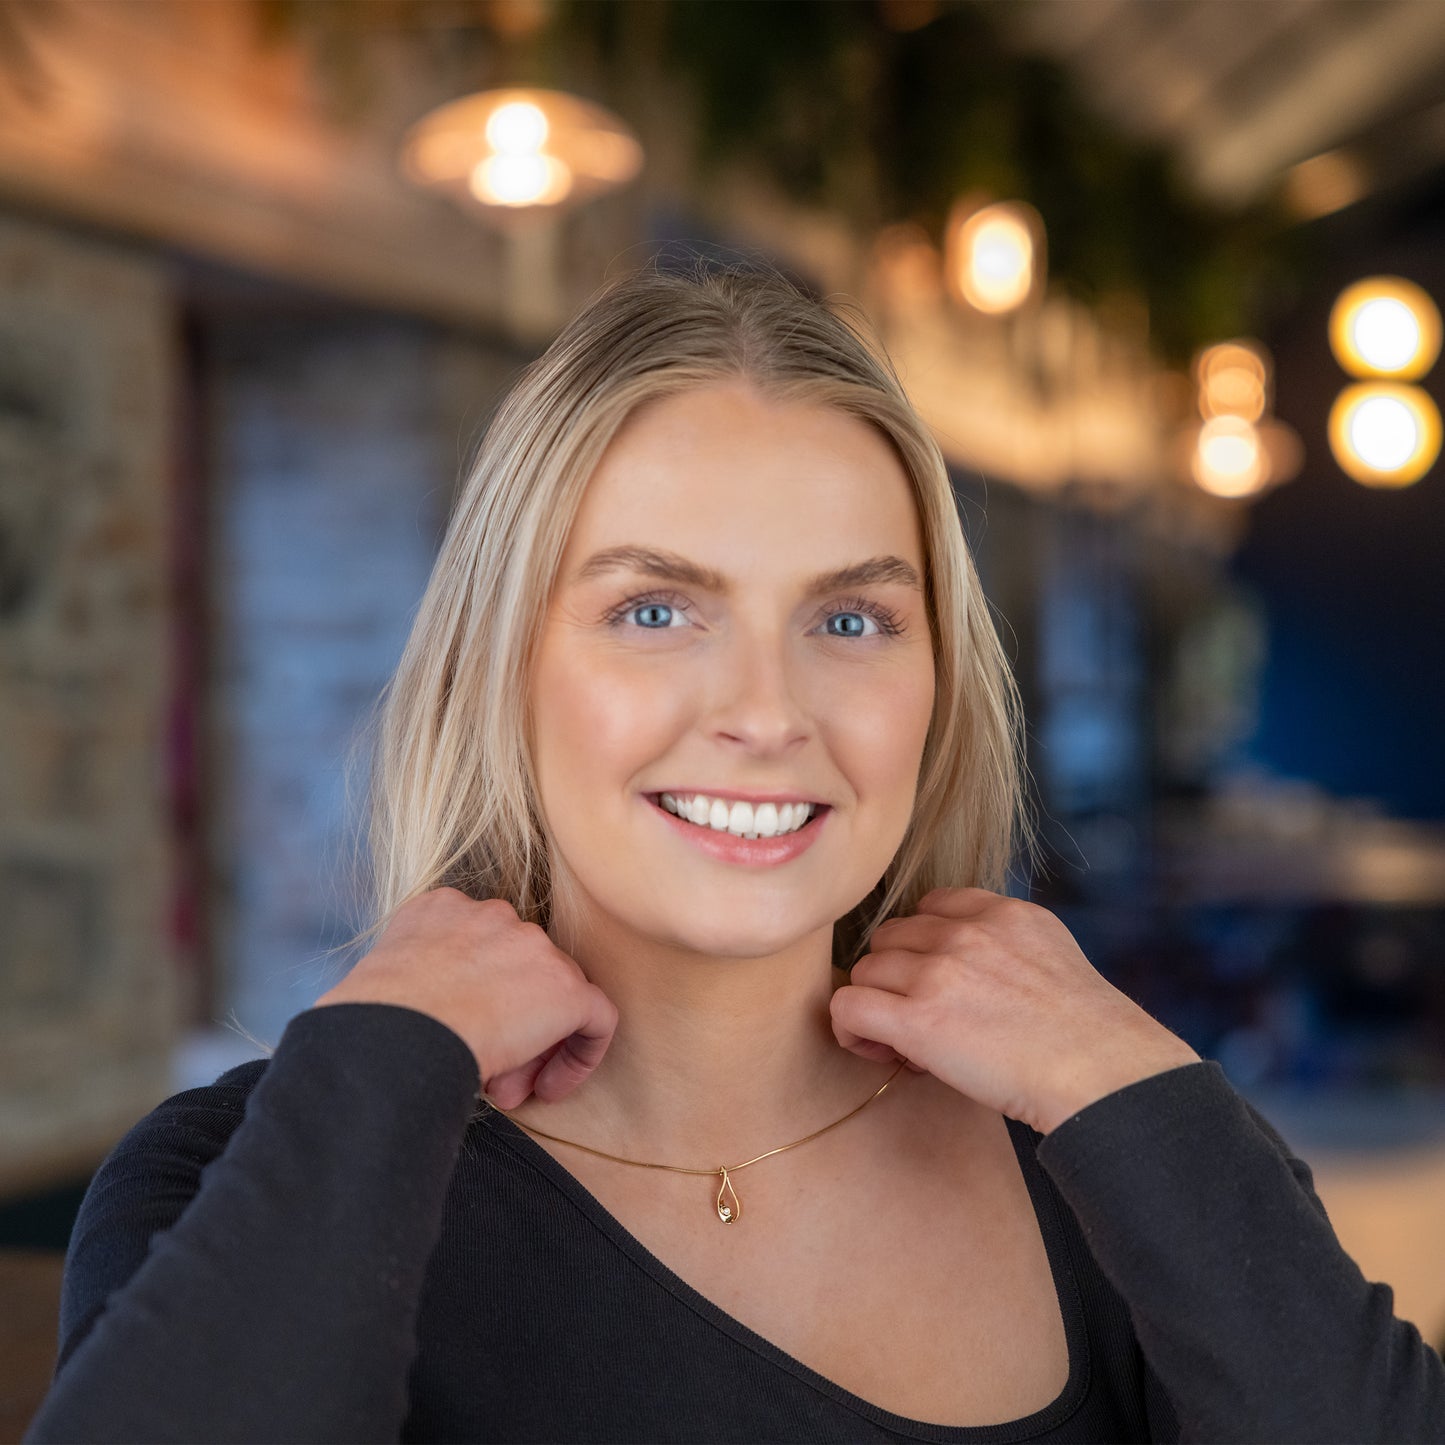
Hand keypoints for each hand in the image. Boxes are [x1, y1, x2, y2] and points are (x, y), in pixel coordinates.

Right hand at [314, 888, 618, 1108]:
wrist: (396, 1031)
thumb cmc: (371, 1022)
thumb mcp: (384, 981)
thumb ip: (418, 979)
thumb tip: (436, 1013)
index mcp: (442, 908)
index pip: (478, 949)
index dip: (475, 997)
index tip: (461, 1033)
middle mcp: (493, 915)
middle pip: (517, 972)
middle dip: (505, 1025)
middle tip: (487, 1071)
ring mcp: (534, 947)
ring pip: (549, 996)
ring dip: (530, 1045)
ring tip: (505, 1088)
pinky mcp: (566, 988)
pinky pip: (595, 1018)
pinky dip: (580, 1054)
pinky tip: (551, 1087)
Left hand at [829, 886, 1201, 1134]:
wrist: (1107, 1078)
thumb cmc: (1090, 1041)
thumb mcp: (1054, 959)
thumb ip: (1008, 948)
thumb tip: (971, 978)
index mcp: (1004, 913)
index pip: (930, 907)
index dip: (924, 949)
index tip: (940, 987)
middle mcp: (968, 932)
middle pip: (891, 937)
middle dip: (897, 977)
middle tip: (921, 1021)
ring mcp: (939, 971)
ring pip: (866, 969)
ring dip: (875, 1003)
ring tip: (904, 1045)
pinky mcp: (918, 1019)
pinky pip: (848, 1006)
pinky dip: (852, 1030)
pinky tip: (879, 1052)